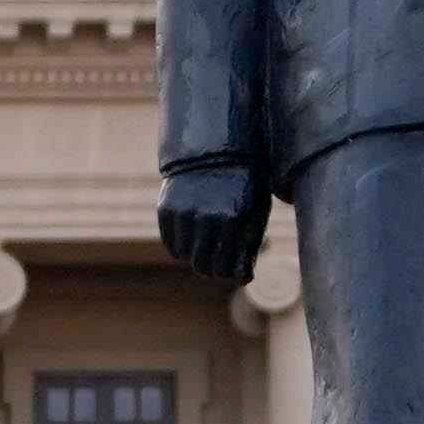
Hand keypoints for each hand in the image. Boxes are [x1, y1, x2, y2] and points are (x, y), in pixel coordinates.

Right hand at [152, 161, 264, 293]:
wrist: (216, 147)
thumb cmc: (245, 182)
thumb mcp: (256, 209)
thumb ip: (250, 244)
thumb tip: (242, 277)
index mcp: (235, 219)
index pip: (226, 270)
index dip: (231, 275)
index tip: (234, 270)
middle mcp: (207, 217)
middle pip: (202, 266)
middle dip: (211, 268)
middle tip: (217, 262)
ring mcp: (184, 213)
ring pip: (184, 257)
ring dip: (195, 255)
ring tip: (206, 244)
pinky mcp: (167, 208)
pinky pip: (170, 243)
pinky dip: (180, 245)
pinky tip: (192, 235)